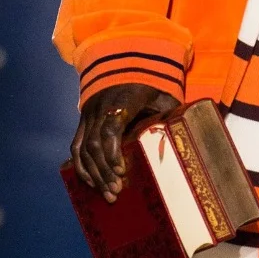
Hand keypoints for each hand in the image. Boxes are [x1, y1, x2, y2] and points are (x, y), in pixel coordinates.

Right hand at [72, 83, 178, 200]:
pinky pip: (76, 146)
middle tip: (116, 191)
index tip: (121, 171)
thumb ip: (169, 115)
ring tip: (108, 194)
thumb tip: (181, 139)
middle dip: (104, 171)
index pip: (111, 128)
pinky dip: (81, 166)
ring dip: (94, 174)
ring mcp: (89, 115)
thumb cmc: (150, 84)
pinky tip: (91, 183)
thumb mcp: (163, 96)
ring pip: (84, 148)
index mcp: (122, 100)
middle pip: (95, 144)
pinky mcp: (83, 121)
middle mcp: (100, 108)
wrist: (124, 63)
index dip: (113, 152)